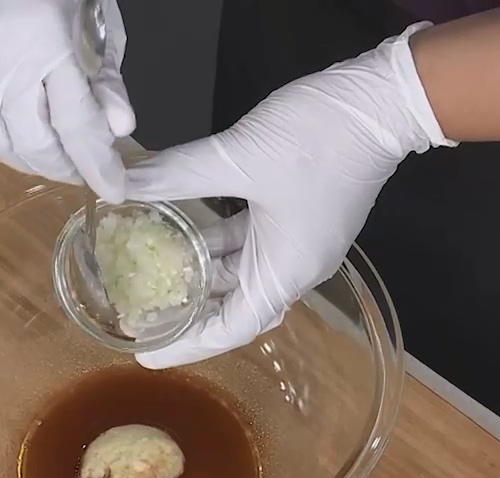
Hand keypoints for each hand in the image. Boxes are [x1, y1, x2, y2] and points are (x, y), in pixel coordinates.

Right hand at [0, 0, 135, 201]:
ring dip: (26, 159)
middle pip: (33, 141)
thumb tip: (119, 130)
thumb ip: (105, 78)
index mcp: (46, 39)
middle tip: (80, 168)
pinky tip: (13, 137)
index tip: (113, 189)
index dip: (96, 163)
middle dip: (61, 165)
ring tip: (49, 155)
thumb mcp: (92, 23)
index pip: (75, 121)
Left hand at [124, 23, 455, 368]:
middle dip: (189, 314)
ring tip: (152, 275)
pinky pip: (250, 245)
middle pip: (234, 309)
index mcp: (285, 272)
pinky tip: (184, 230)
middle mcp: (294, 268)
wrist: (380, 101)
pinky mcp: (296, 216)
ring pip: (240, 274)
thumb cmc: (317, 138)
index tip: (143, 354)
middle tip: (140, 314)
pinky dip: (217, 245)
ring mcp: (298, 242)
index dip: (185, 346)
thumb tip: (119, 183)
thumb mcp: (237, 155)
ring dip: (200, 274)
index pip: (229, 330)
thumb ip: (175, 175)